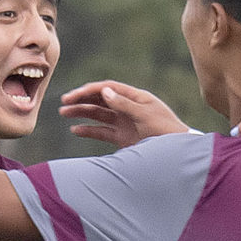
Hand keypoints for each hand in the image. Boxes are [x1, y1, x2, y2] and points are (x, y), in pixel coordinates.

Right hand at [60, 81, 190, 147]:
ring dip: (81, 113)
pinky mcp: (123, 138)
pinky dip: (89, 131)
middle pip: (100, 100)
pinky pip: (102, 132)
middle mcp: (128, 108)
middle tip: (64, 103)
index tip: (74, 95)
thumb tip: (103, 91)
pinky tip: (75, 130)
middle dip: (81, 100)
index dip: (90, 90)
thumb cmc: (166, 130)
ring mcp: (124, 123)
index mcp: (135, 97)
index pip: (108, 88)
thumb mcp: (145, 115)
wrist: (177, 153)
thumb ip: (124, 104)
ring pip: (98, 115)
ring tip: (63, 113)